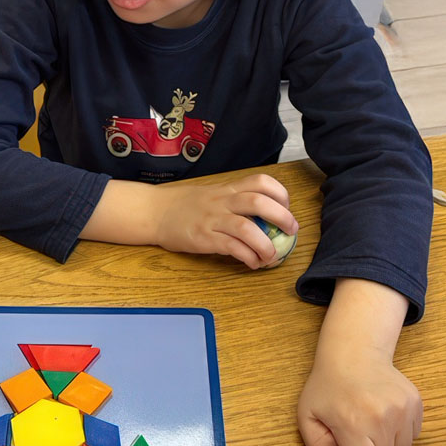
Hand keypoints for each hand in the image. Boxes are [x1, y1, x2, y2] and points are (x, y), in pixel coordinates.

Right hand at [152, 173, 297, 268]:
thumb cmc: (184, 205)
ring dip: (266, 245)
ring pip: (247, 228)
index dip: (280, 194)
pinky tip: (252, 263)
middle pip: (259, 202)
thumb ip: (235, 201)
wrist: (154, 212)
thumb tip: (265, 216)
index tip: (286, 207)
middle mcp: (222, 202)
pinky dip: (248, 257)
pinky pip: (232, 247)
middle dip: (282, 217)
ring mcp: (212, 220)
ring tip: (272, 256)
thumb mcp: (212, 194)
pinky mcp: (204, 238)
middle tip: (291, 231)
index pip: (261, 181)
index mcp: (227, 189)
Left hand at [296, 279, 421, 445]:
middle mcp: (382, 417)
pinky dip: (399, 431)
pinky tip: (383, 413)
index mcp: (353, 423)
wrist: (353, 354)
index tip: (346, 444)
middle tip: (356, 430)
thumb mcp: (306, 416)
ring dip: (386, 444)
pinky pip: (413, 435)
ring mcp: (402, 409)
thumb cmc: (328, 387)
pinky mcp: (415, 402)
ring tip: (370, 422)